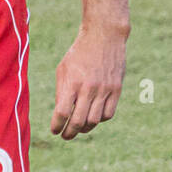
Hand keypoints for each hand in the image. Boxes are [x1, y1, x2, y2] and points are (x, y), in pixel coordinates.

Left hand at [51, 22, 127, 139]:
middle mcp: (89, 88)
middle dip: (70, 133)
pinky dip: (99, 120)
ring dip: (84, 128)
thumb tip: (61, 114)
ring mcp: (105, 89)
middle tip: (65, 136)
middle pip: (78, 121)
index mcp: (72, 82)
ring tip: (78, 128)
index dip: (57, 125)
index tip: (54, 130)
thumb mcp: (63, 69)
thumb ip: (61, 92)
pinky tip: (93, 117)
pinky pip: (108, 114)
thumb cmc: (79, 53)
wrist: (104, 36)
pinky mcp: (116, 89)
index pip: (62, 112)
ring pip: (94, 121)